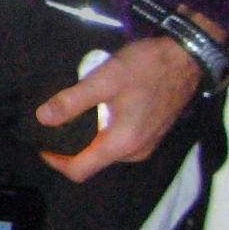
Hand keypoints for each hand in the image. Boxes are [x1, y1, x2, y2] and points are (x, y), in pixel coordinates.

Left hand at [34, 31, 206, 181]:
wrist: (186, 58)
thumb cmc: (146, 68)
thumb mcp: (103, 80)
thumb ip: (72, 101)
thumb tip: (43, 118)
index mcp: (121, 144)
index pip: (79, 171)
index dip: (54, 161)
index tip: (42, 140)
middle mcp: (134, 152)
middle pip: (90, 161)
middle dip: (69, 146)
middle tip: (55, 120)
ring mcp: (145, 145)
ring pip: (104, 151)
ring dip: (86, 137)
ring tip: (73, 111)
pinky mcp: (151, 134)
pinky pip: (118, 141)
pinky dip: (102, 131)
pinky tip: (97, 109)